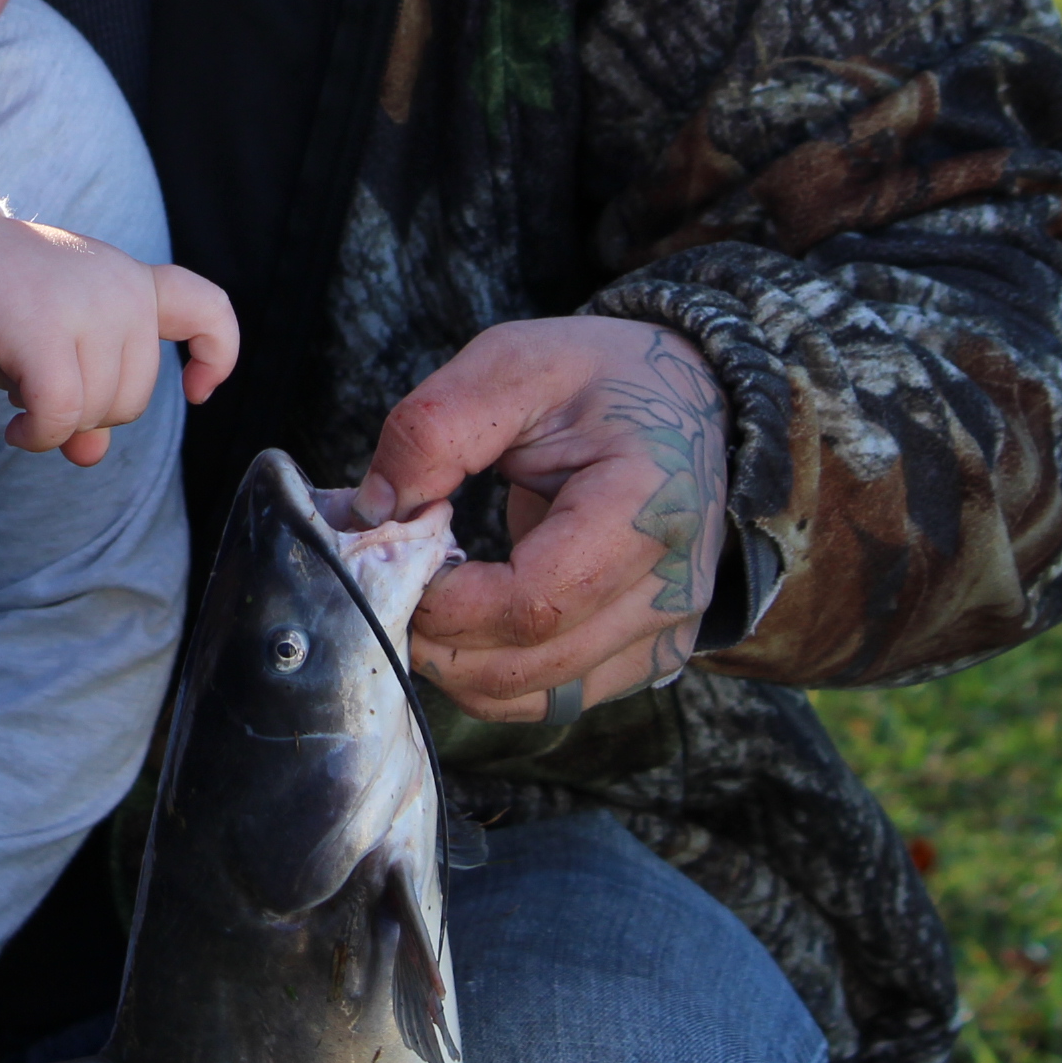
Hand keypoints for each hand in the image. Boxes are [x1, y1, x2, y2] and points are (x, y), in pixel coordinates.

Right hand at [0, 210, 238, 464]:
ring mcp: (86, 305)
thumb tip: (91, 454)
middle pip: (135, 395)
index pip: (206, 307)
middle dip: (89, 415)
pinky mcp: (44, 329)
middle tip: (42, 396)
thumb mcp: (50, 344)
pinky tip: (17, 430)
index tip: (198, 391)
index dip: (217, 355)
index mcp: (130, 280)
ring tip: (21, 403)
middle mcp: (120, 288)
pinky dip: (39, 435)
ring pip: (96, 411)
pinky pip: (61, 414)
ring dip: (56, 427)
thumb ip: (84, 390)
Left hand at [355, 316, 727, 723]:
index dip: (445, 598)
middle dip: (435, 635)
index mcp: (651, 507)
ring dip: (454, 664)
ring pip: (534, 697)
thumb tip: (372, 511)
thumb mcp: (515, 363)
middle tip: (390, 576)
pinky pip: (551, 700)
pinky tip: (462, 623)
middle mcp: (672, 589)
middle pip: (529, 664)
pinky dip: (488, 676)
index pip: (535, 601)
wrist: (689, 403)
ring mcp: (667, 634)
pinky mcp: (647, 659)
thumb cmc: (602, 379)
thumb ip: (436, 428)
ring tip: (422, 594)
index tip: (397, 549)